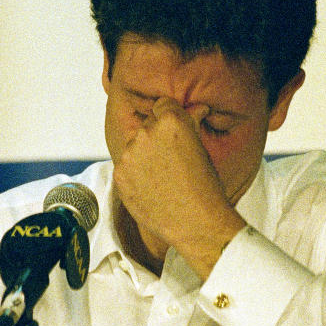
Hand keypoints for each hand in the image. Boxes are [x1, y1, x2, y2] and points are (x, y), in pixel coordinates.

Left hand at [113, 97, 244, 277]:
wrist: (195, 221)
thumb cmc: (205, 187)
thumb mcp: (202, 149)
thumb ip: (191, 123)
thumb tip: (196, 109)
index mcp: (171, 121)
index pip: (162, 104)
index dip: (170, 117)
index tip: (173, 131)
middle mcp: (147, 133)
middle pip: (147, 125)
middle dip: (156, 137)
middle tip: (171, 159)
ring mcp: (130, 154)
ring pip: (134, 146)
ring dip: (143, 156)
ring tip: (162, 177)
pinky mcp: (120, 175)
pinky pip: (126, 167)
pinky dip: (134, 174)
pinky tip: (151, 187)